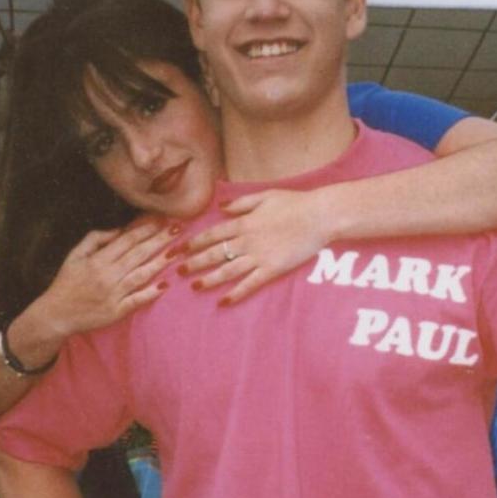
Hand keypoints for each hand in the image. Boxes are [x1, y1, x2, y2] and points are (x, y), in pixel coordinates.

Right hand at [39, 218, 177, 337]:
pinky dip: (151, 293)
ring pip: (141, 275)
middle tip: (178, 229)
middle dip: (160, 240)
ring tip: (177, 252)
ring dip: (160, 263)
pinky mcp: (117, 311)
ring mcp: (113, 294)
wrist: (56, 314)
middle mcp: (108, 275)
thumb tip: (119, 230)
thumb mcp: (74, 255)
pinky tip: (165, 285)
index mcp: (98, 260)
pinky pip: (137, 300)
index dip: (146, 229)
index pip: (127, 240)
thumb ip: (95, 239)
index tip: (162, 220)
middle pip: (138, 254)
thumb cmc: (66, 283)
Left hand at [175, 189, 328, 303]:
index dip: (194, 242)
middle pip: (214, 253)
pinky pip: (250, 284)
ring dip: (210, 279)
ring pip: (228, 270)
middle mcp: (247, 241)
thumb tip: (221, 208)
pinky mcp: (272, 269)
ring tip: (195, 287)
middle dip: (194, 263)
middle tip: (178, 271)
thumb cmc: (294, 203)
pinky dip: (236, 293)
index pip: (212, 234)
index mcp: (244, 222)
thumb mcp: (265, 196)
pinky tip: (223, 301)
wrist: (318, 216)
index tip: (179, 249)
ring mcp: (259, 257)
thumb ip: (241, 203)